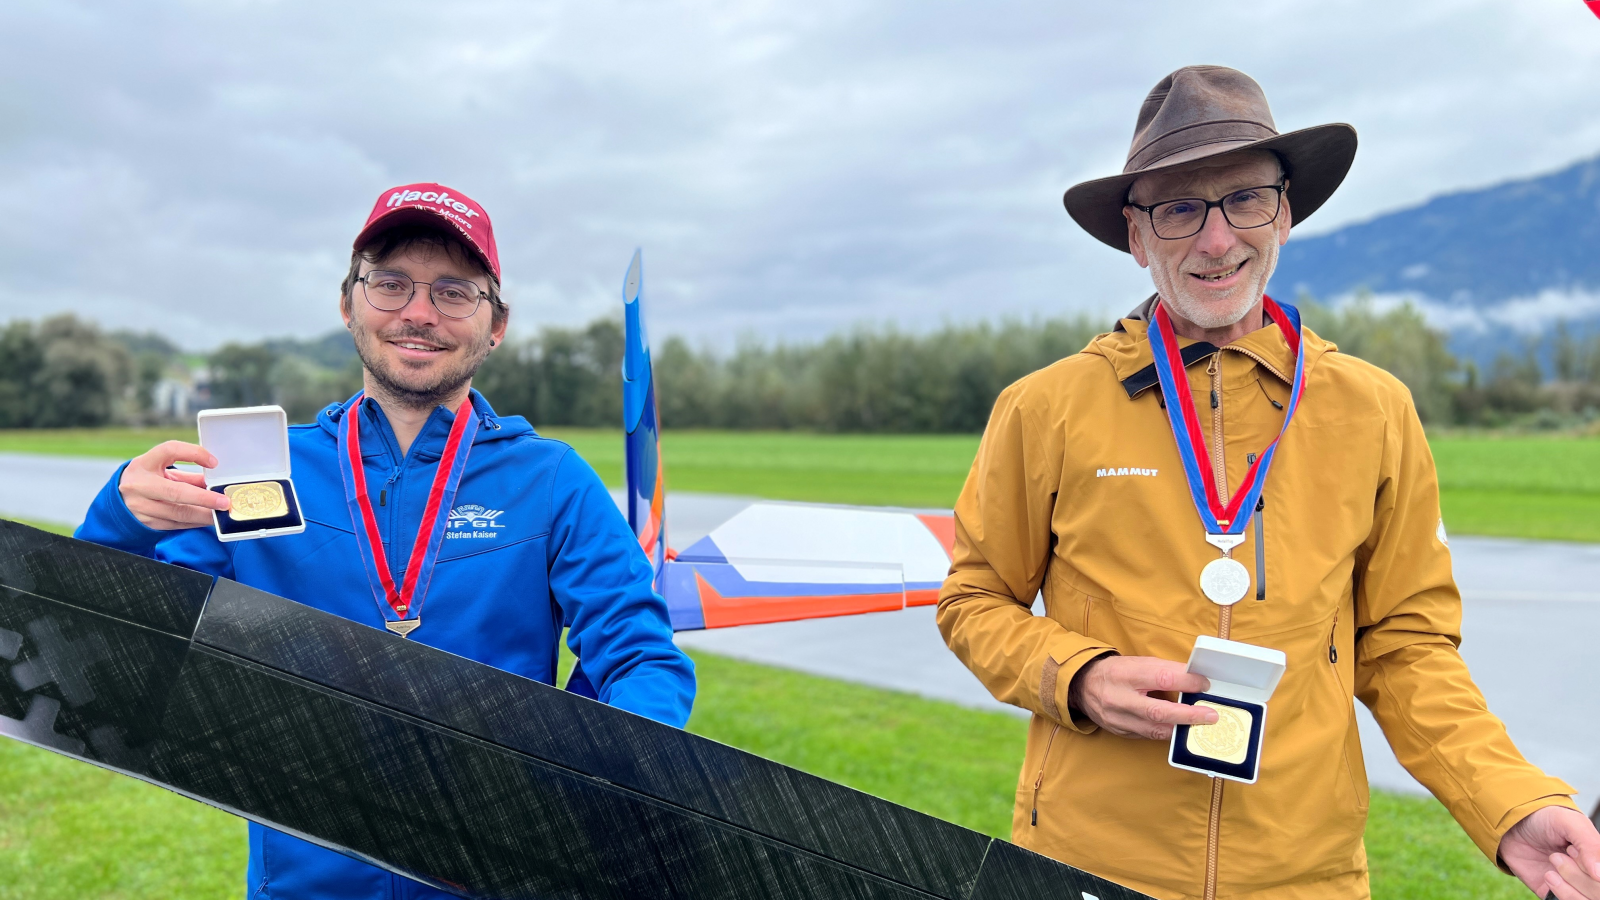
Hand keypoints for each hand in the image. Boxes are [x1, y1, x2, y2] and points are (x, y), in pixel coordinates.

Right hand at [118, 441, 229, 529]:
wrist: (119, 500)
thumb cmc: (147, 480)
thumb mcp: (162, 470)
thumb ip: (189, 475)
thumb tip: (216, 482)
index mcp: (144, 464)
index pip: (169, 450)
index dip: (193, 454)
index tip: (214, 462)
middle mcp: (139, 485)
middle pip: (175, 492)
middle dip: (203, 498)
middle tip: (224, 502)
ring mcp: (141, 506)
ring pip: (178, 513)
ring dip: (203, 515)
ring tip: (221, 514)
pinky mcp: (146, 523)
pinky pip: (176, 524)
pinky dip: (195, 522)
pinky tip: (208, 520)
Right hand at [1067, 654, 1215, 739]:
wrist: (1082, 686)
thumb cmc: (1115, 672)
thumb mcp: (1137, 663)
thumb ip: (1164, 671)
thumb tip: (1193, 679)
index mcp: (1126, 674)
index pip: (1162, 678)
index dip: (1187, 682)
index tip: (1204, 685)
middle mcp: (1119, 698)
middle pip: (1158, 711)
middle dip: (1188, 715)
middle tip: (1211, 716)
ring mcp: (1118, 719)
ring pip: (1154, 730)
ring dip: (1180, 729)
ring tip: (1200, 726)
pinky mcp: (1119, 732)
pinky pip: (1147, 736)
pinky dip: (1165, 733)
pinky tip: (1178, 730)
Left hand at [1499, 806, 1599, 897]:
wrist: (1512, 826)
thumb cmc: (1545, 820)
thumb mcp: (1570, 822)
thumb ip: (1590, 845)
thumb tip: (1599, 873)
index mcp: (1598, 858)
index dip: (1588, 868)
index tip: (1572, 850)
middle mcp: (1591, 875)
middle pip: (1596, 892)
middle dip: (1579, 876)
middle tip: (1559, 856)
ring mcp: (1575, 887)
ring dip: (1569, 888)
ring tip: (1552, 865)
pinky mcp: (1554, 895)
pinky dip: (1559, 895)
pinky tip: (1547, 876)